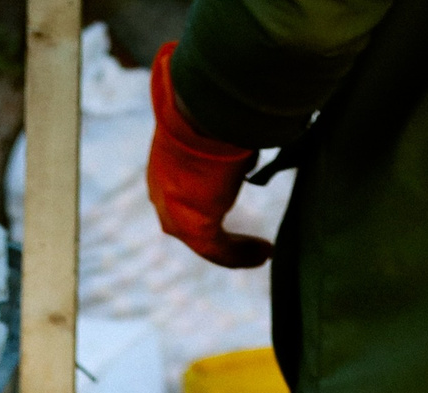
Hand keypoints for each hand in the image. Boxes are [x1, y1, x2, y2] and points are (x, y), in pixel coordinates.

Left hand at [147, 42, 272, 269]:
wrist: (204, 107)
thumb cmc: (217, 103)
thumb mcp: (221, 119)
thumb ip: (232, 132)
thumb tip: (257, 127)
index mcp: (165, 165)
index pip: (187, 192)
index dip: (213, 202)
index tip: (236, 205)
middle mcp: (162, 192)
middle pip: (193, 223)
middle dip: (222, 236)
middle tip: (253, 244)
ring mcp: (171, 211)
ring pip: (206, 240)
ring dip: (236, 249)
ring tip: (264, 252)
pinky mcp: (190, 226)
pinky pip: (216, 249)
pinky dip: (240, 254)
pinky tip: (265, 253)